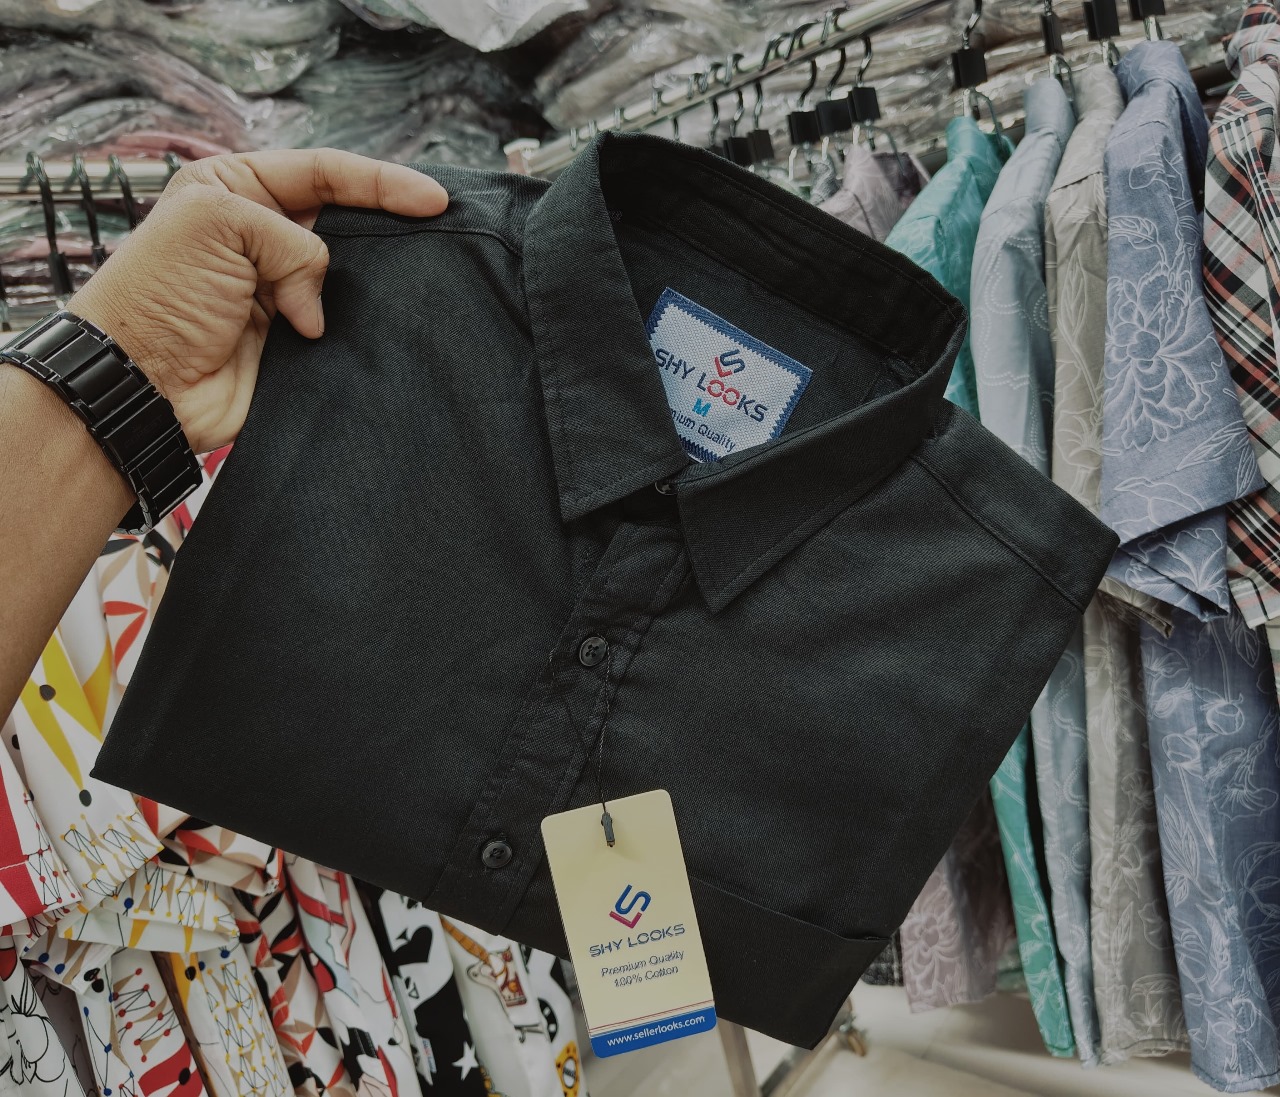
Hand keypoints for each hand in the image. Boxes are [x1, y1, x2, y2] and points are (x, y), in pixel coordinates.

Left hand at [69, 148, 447, 452]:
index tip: (430, 199)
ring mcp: (283, 290)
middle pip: (345, 219)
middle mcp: (262, 236)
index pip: (323, 173)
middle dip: (386, 225)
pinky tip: (379, 323)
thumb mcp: (217, 222)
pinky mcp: (297, 340)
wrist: (146, 384)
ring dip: (374, 281)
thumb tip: (318, 303)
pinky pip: (347, 324)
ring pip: (352, 274)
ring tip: (410, 280)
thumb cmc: (160, 295)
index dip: (380, 182)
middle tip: (438, 229)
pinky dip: (363, 325)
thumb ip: (292, 241)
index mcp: (236, 190)